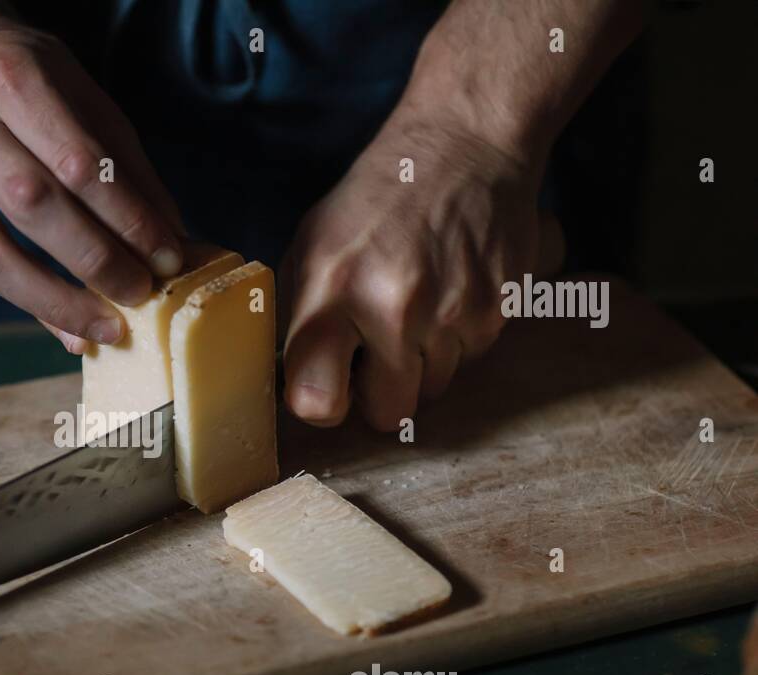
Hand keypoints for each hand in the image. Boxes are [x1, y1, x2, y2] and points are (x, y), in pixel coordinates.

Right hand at [0, 0, 185, 352]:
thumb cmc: (19, 74)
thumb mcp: (79, 92)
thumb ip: (124, 163)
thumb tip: (171, 239)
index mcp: (9, 79)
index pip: (78, 162)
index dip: (128, 218)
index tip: (167, 258)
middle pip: (34, 206)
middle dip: (96, 261)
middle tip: (140, 294)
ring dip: (55, 302)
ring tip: (103, 329)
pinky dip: (26, 301)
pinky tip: (64, 324)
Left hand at [280, 108, 563, 430]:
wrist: (466, 143)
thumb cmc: (377, 198)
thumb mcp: (313, 244)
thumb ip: (302, 314)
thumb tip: (294, 383)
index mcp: (332, 290)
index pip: (317, 398)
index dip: (321, 405)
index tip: (326, 390)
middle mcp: (393, 308)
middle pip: (389, 413)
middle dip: (381, 391)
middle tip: (376, 350)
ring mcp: (451, 312)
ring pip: (434, 388)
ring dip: (422, 362)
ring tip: (416, 305)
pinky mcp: (498, 310)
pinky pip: (471, 359)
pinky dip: (458, 337)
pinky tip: (449, 290)